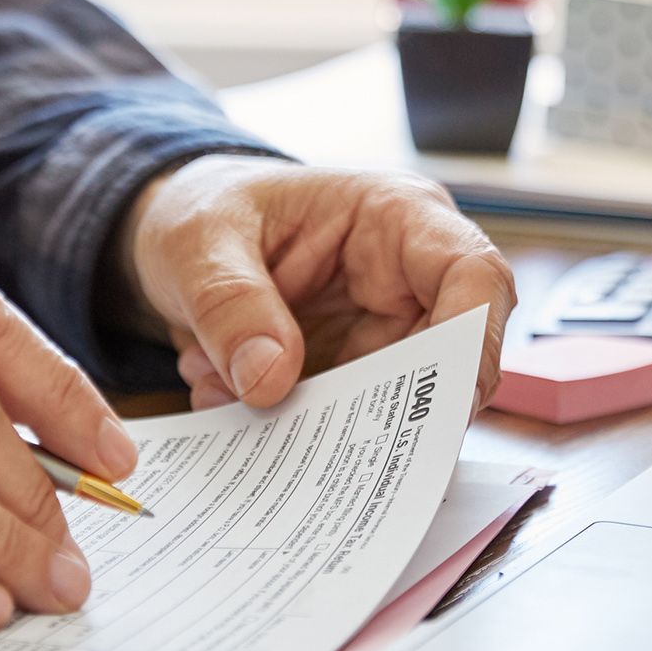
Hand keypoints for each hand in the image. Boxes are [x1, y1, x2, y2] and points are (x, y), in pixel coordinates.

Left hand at [118, 155, 515, 411]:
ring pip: (386, 407)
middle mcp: (402, 281)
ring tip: (231, 398)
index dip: (474, 340)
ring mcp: (375, 334)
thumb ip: (230, 305)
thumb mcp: (198, 243)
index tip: (442, 403)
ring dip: (313, 424)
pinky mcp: (342, 375)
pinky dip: (282, 427)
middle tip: (315, 440)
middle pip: (443, 362)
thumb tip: (269, 381)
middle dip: (383, 412)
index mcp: (394, 217)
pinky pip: (335, 423)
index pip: (472, 274)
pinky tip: (221, 400)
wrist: (177, 236)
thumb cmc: (204, 210)